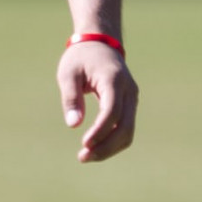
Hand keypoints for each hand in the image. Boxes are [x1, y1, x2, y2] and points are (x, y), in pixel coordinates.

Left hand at [57, 41, 137, 163]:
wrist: (100, 44)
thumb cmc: (80, 58)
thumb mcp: (68, 73)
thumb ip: (71, 97)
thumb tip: (73, 125)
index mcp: (113, 80)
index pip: (112, 111)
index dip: (100, 131)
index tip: (84, 144)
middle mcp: (129, 90)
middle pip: (125, 127)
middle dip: (105, 146)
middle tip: (82, 157)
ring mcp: (132, 98)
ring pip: (128, 132)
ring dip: (110, 148)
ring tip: (86, 156)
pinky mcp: (130, 105)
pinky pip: (126, 128)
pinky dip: (113, 142)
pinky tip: (95, 148)